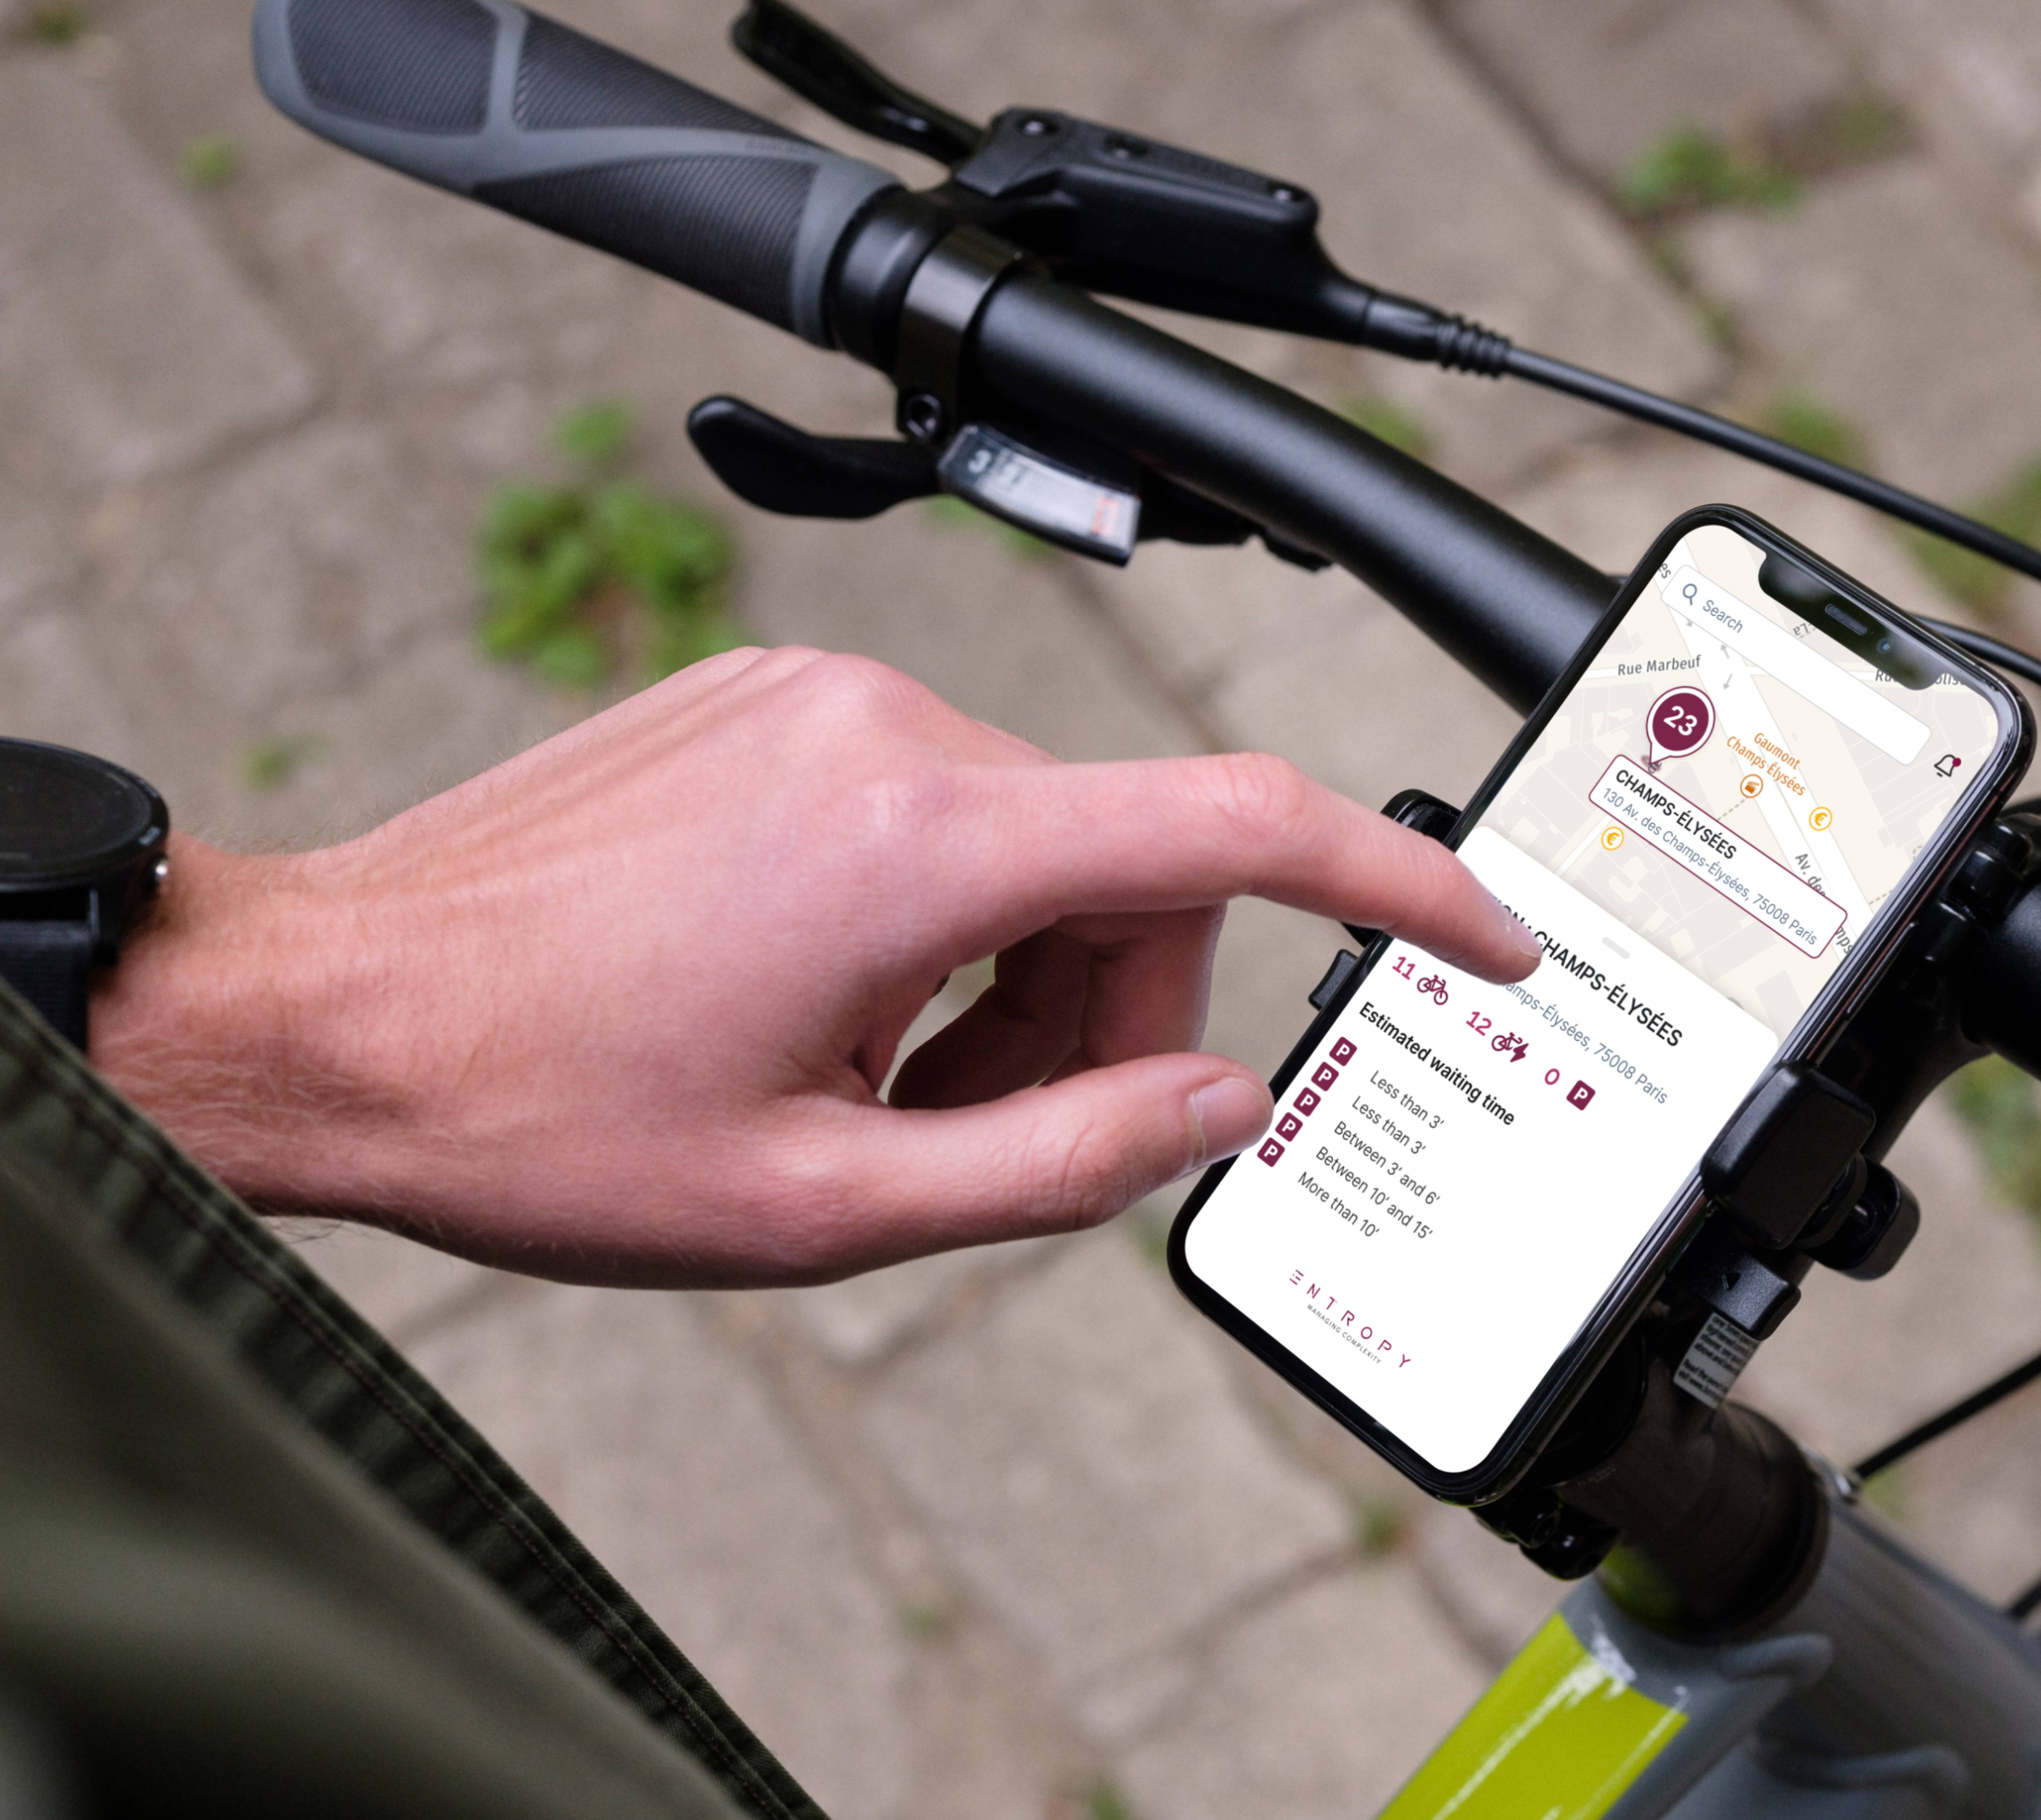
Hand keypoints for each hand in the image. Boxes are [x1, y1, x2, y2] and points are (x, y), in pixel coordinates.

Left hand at [90, 648, 1537, 1286]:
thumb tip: (1219, 1105)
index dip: (1397, 887)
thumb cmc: (535, 1111)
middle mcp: (884, 726)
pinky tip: (833, 1009)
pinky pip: (943, 803)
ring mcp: (821, 700)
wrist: (327, 1017)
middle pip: (1135, 863)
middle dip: (1112, 1014)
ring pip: (1042, 839)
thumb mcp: (822, 1205)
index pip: (1238, 827)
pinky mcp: (775, 707)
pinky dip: (944, 920)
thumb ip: (1061, 1161)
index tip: (1481, 939)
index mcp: (918, 838)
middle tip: (986, 1136)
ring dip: (1014, 980)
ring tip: (877, 1089)